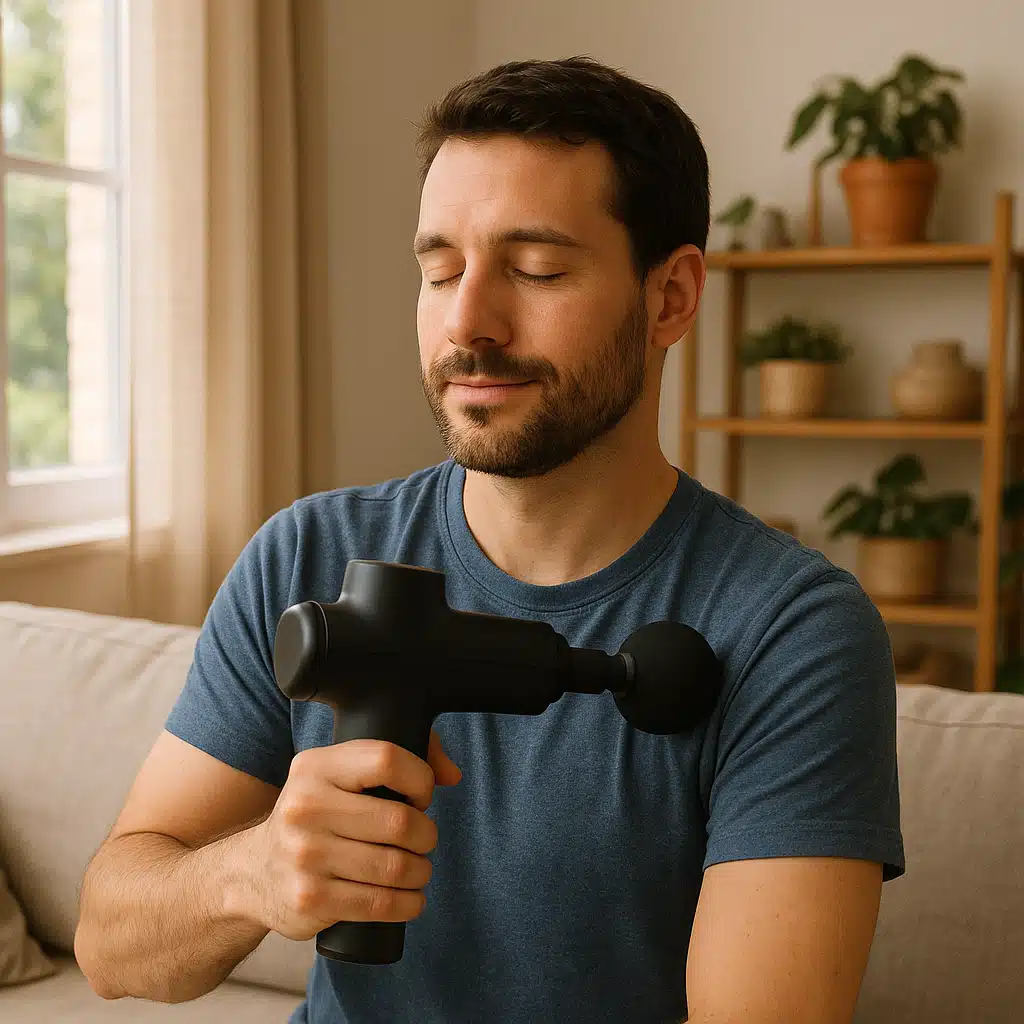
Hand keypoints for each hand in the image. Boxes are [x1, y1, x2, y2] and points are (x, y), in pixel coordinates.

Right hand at [244, 730, 460, 940]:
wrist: (252, 873)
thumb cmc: (315, 816)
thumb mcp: (337, 773)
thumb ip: (398, 759)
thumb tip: (452, 774)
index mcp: (314, 766)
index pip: (386, 759)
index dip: (420, 779)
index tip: (421, 796)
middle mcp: (305, 807)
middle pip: (399, 820)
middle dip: (427, 834)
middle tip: (423, 839)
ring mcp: (305, 855)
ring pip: (396, 866)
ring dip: (421, 871)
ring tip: (418, 868)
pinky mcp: (310, 898)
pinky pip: (380, 903)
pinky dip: (409, 903)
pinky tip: (411, 898)